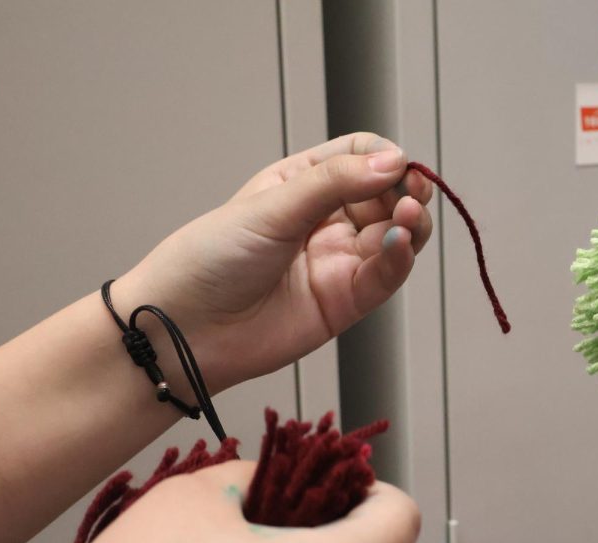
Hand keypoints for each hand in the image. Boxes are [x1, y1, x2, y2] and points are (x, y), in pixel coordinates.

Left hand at [110, 132, 433, 390]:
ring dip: (412, 224)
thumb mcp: (270, 208)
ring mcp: (339, 261)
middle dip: (407, 191)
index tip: (395, 163)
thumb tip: (390, 161)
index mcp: (303, 184)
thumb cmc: (208, 262)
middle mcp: (327, 220)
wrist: (184, 331)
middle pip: (388, 196)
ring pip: (397, 236)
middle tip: (412, 193)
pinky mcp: (347, 300)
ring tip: (408, 218)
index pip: (360, 156)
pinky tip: (398, 244)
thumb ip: (334, 183)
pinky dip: (400, 259)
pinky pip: (386, 276)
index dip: (384, 157)